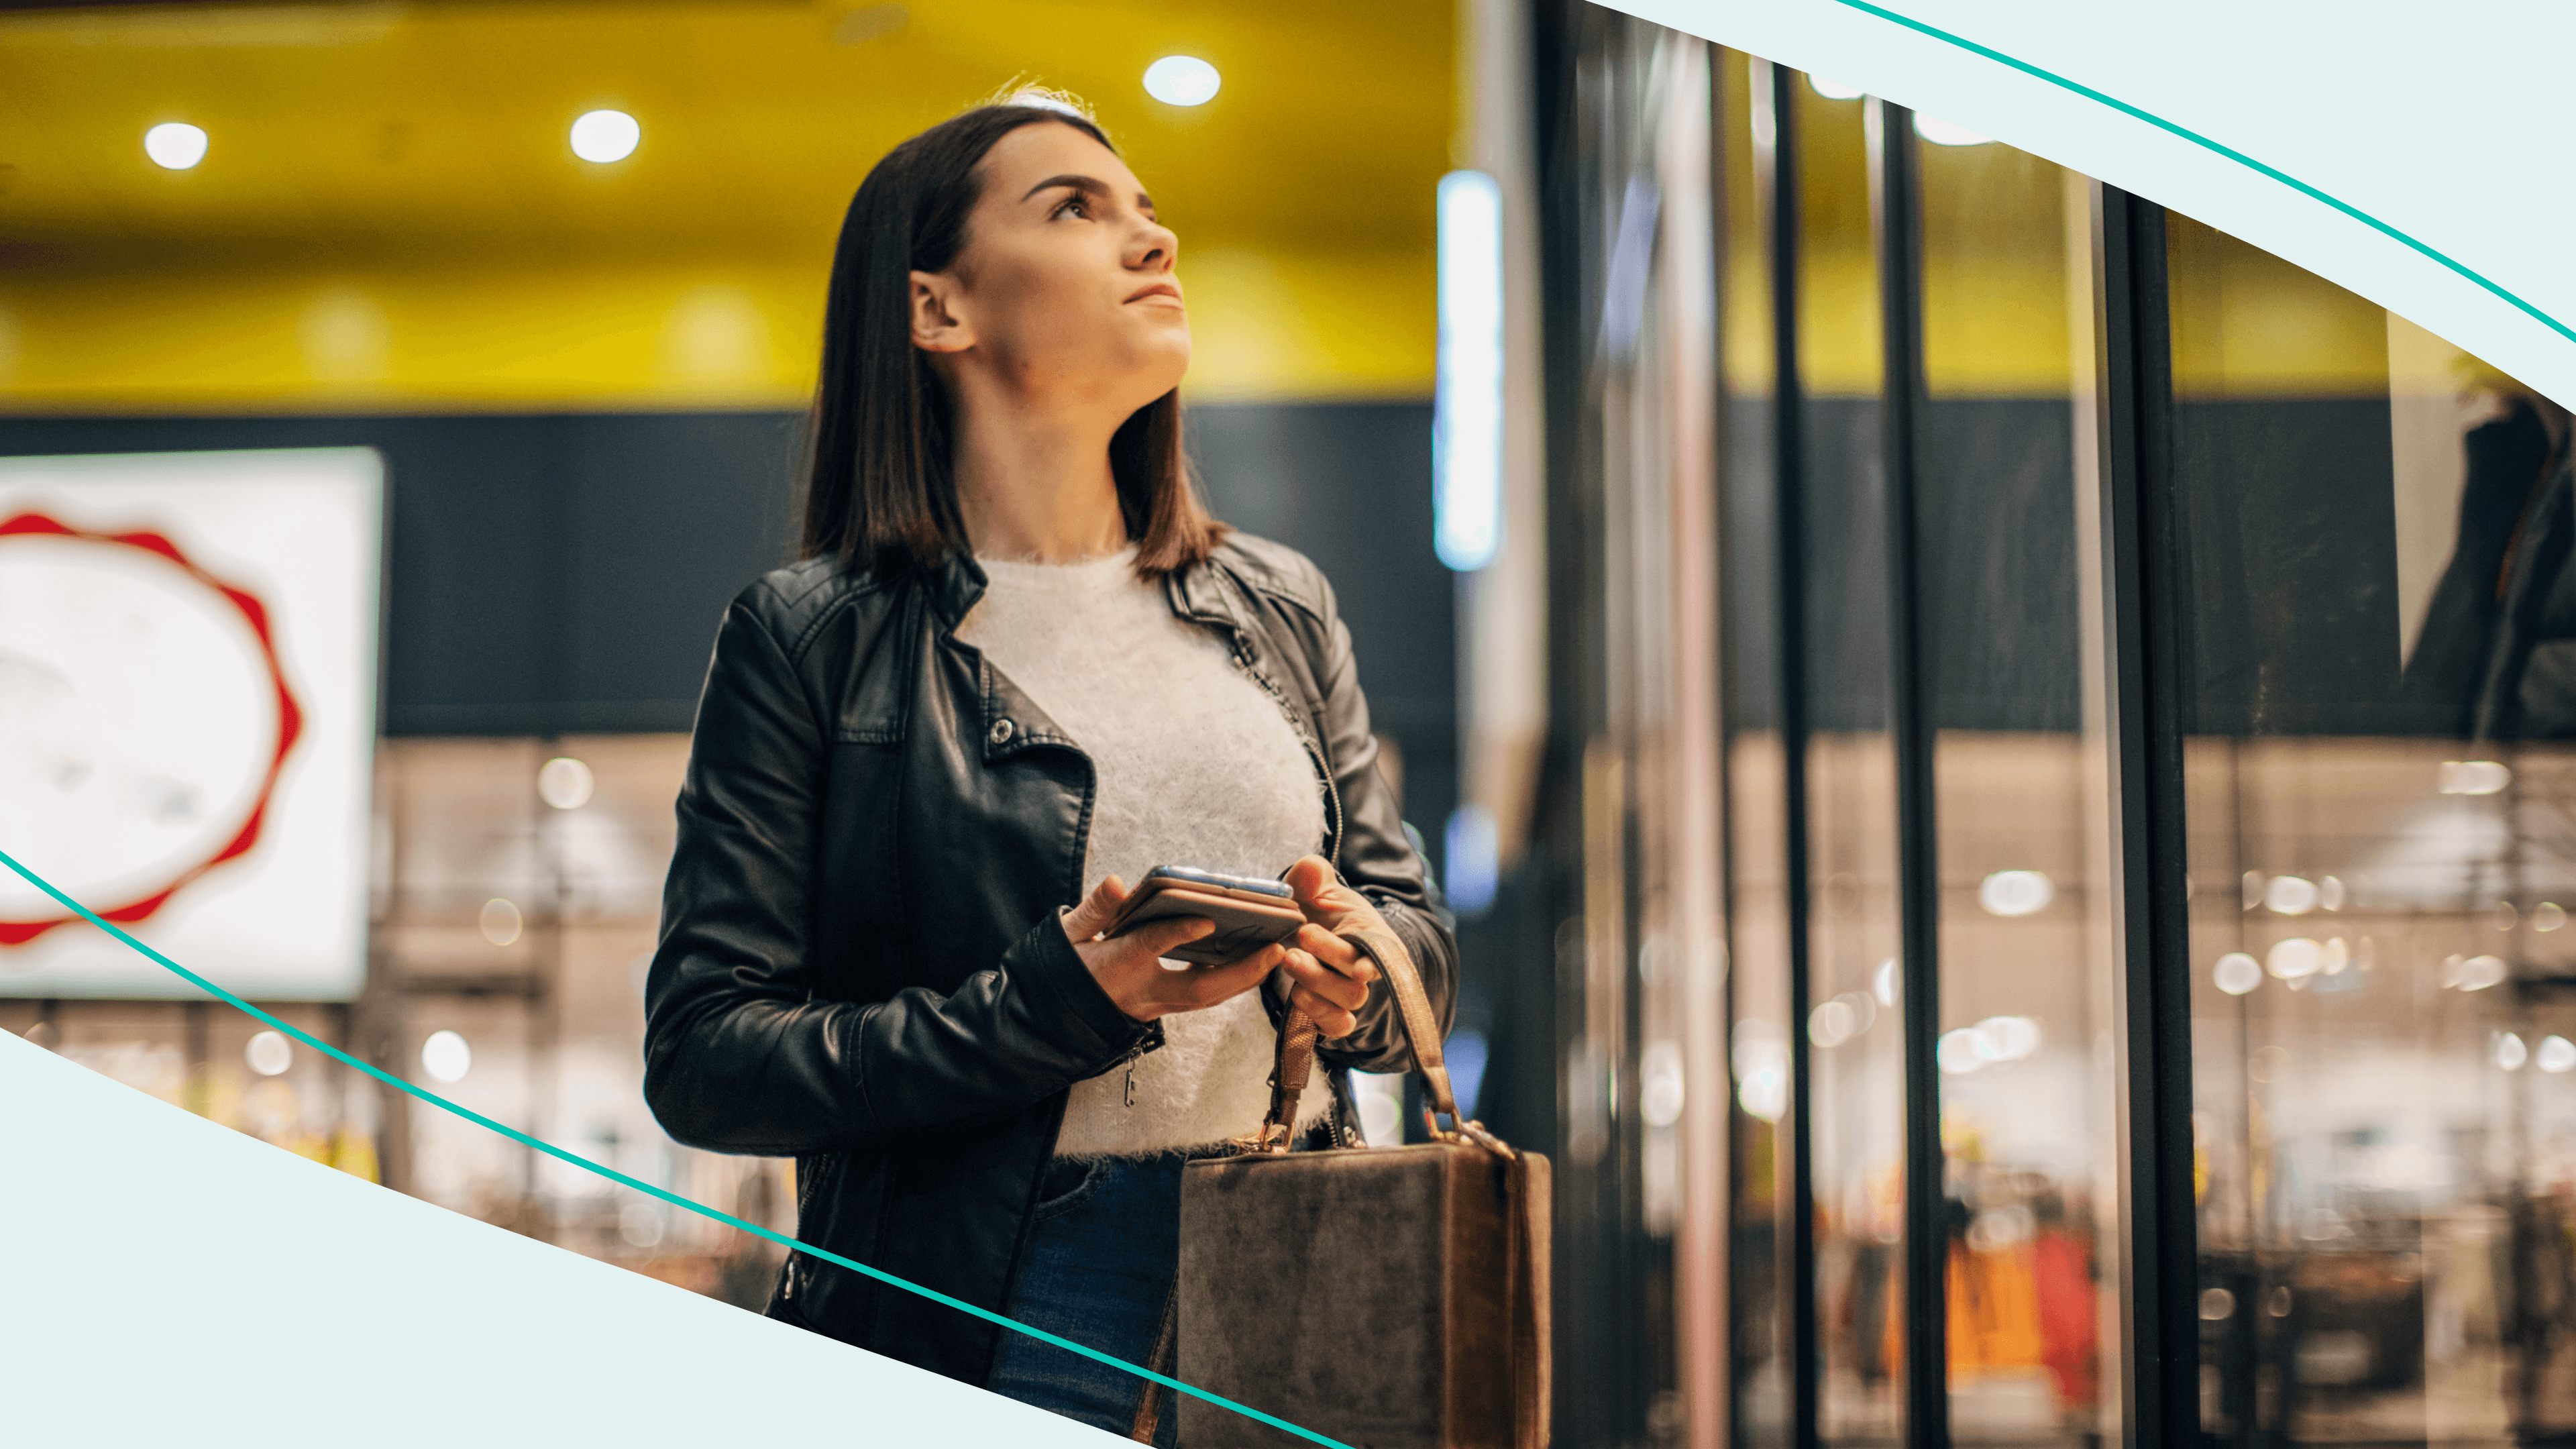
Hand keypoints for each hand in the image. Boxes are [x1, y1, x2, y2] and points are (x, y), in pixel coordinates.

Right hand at [1061, 875, 1288, 1023]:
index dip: (1178, 933)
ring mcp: (1154, 1007)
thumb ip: (1095, 909)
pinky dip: (1230, 982)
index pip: (1150, 947)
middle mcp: (1141, 994)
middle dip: (1239, 971)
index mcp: (1114, 968)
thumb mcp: (1068, 936)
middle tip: (1275, 950)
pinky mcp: (1162, 1009)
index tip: (1207, 919)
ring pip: (1207, 999)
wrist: (1052, 1016)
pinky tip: (1251, 962)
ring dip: (1243, 979)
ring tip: (1274, 954)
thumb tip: (1118, 883)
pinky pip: (1203, 998)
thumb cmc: (1061, 970)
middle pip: (1198, 989)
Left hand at [1277, 855, 1384, 1040]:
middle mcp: (1365, 968)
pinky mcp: (1331, 1012)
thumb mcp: (1315, 885)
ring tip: (1290, 960)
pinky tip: (1297, 997)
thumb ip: (1313, 874)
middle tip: (1298, 943)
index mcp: (1372, 935)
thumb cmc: (1318, 908)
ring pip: (1347, 1002)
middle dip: (1326, 965)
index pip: (1380, 953)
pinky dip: (1319, 1016)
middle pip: (1358, 983)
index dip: (1373, 964)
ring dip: (1317, 986)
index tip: (1359, 968)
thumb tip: (1312, 870)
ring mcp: (1348, 992)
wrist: (1304, 930)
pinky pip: (1336, 1026)